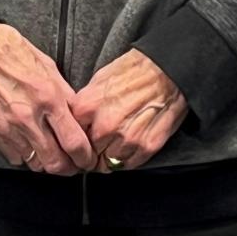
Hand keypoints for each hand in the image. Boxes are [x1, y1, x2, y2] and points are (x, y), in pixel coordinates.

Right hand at [0, 23, 94, 175]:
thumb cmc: (11, 51)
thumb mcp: (47, 65)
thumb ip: (64, 93)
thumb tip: (78, 115)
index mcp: (48, 97)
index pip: (74, 142)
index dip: (85, 157)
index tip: (87, 159)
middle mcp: (29, 117)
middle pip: (55, 163)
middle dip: (68, 168)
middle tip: (73, 164)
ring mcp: (9, 127)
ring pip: (35, 164)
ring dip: (46, 163)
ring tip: (51, 153)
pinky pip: (15, 158)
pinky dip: (25, 156)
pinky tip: (29, 144)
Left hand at [71, 49, 187, 171]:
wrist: (166, 70)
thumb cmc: (134, 71)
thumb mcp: (98, 80)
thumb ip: (84, 104)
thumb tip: (76, 120)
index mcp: (87, 107)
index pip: (70, 137)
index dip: (76, 140)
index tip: (80, 142)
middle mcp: (104, 127)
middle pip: (88, 155)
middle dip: (91, 152)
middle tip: (97, 146)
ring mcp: (125, 139)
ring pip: (107, 164)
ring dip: (109, 158)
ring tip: (115, 144)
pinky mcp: (145, 147)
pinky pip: (128, 165)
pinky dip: (127, 159)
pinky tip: (129, 144)